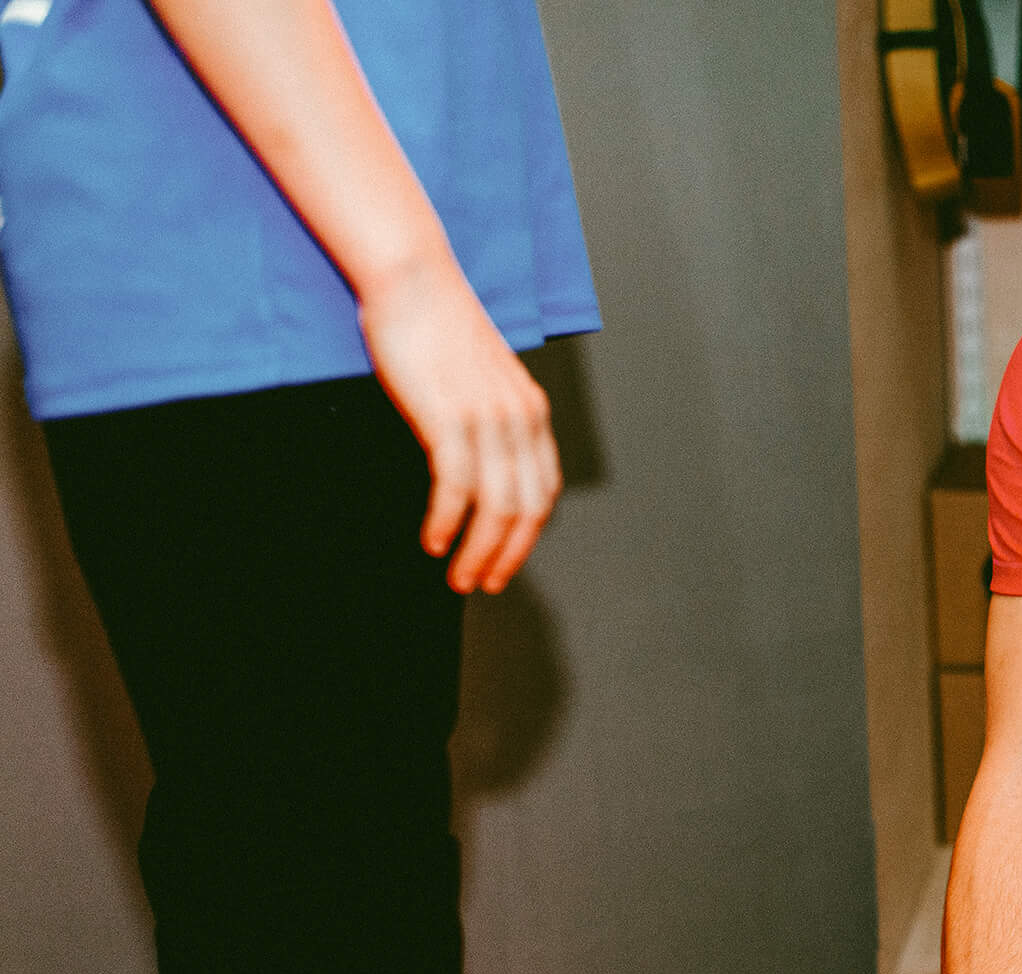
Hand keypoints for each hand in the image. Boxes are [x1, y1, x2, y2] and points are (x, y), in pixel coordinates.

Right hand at [358, 253, 561, 595]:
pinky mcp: (450, 417)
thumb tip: (474, 466)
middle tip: (481, 583)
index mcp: (532, 412)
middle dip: (506, 556)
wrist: (413, 278)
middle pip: (526, 511)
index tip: (504, 561)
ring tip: (456, 576)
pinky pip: (457, 488)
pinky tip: (433, 541)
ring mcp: (489, 419)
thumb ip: (488, 421)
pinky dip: (446, 522)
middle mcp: (521, 419)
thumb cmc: (435, 325)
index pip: (543, 493)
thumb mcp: (479, 379)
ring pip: (496, 508)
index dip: (527, 536)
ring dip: (476, 551)